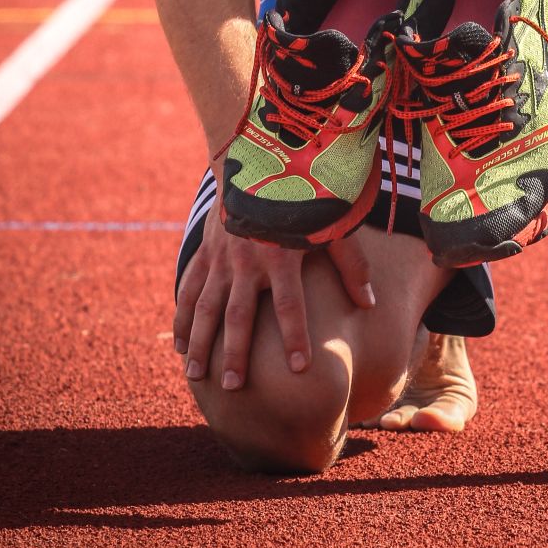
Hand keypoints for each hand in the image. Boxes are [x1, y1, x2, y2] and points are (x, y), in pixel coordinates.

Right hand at [173, 206, 374, 390]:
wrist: (260, 161)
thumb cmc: (302, 197)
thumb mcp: (332, 224)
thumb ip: (351, 264)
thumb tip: (369, 304)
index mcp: (281, 255)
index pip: (290, 304)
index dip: (296, 336)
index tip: (300, 369)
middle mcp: (247, 260)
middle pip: (240, 314)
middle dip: (236, 353)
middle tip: (234, 387)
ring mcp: (221, 257)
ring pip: (206, 306)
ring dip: (201, 342)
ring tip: (196, 376)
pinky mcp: (206, 251)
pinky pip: (189, 288)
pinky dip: (182, 318)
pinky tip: (179, 346)